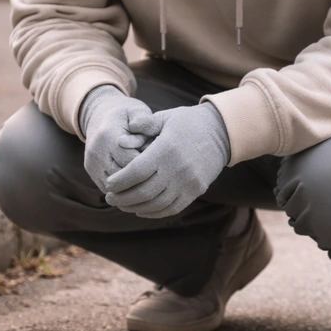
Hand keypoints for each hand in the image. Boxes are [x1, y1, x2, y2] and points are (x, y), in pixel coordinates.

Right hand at [79, 85, 152, 193]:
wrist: (100, 116)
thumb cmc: (125, 115)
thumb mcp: (136, 111)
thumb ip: (145, 121)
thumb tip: (148, 135)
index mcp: (108, 135)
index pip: (131, 159)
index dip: (147, 163)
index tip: (159, 160)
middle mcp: (97, 151)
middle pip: (123, 175)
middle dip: (141, 176)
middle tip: (155, 173)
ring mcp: (92, 163)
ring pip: (115, 186)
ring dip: (132, 185)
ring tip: (147, 179)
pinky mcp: (91, 172)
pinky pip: (109, 188)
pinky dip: (123, 189)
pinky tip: (136, 184)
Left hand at [104, 103, 230, 218]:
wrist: (222, 132)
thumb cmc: (188, 122)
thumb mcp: (165, 118)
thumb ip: (143, 125)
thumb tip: (120, 138)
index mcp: (166, 150)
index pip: (135, 172)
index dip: (119, 181)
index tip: (108, 184)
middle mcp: (177, 169)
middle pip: (143, 192)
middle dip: (123, 198)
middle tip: (109, 198)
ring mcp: (188, 183)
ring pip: (156, 204)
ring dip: (135, 207)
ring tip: (122, 205)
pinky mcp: (196, 191)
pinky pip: (171, 208)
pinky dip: (154, 212)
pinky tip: (141, 209)